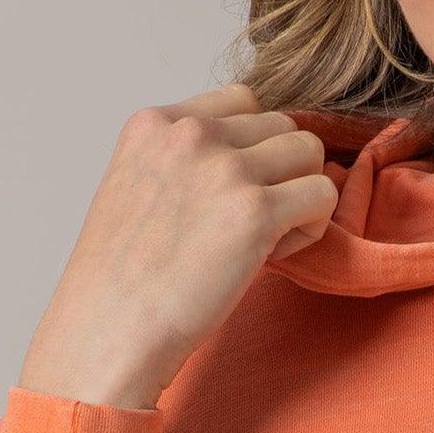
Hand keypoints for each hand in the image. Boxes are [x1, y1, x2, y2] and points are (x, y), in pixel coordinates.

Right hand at [16, 83, 337, 411]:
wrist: (112, 330)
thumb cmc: (123, 283)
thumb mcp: (136, 191)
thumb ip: (180, 163)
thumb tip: (243, 166)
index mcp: (155, 122)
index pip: (241, 102)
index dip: (252, 149)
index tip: (229, 197)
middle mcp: (190, 132)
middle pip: (281, 125)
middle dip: (279, 175)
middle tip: (250, 229)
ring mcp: (225, 167)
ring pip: (308, 151)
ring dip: (300, 196)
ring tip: (266, 241)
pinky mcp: (255, 210)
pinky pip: (322, 194)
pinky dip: (310, 228)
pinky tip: (275, 257)